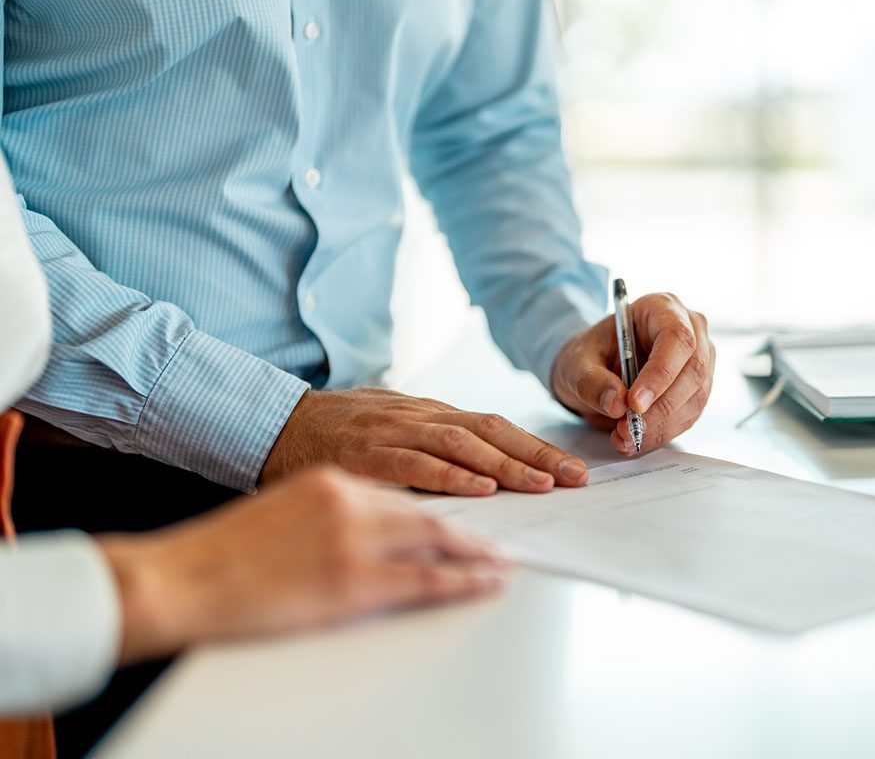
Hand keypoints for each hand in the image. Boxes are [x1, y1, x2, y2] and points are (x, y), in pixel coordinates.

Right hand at [98, 466, 509, 663]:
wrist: (182, 577)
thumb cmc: (228, 549)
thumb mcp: (291, 503)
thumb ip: (338, 502)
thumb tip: (377, 516)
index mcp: (338, 473)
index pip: (414, 469)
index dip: (454, 478)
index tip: (485, 481)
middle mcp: (351, 493)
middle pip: (439, 487)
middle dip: (489, 488)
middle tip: (524, 496)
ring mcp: (353, 534)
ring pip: (438, 531)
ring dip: (479, 543)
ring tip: (505, 555)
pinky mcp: (352, 578)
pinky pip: (424, 577)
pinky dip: (462, 578)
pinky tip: (485, 579)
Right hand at [261, 389, 589, 493]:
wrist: (272, 424)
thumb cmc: (336, 435)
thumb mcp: (391, 432)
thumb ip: (431, 449)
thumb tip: (481, 474)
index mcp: (427, 414)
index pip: (493, 427)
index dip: (534, 447)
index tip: (570, 469)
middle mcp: (417, 416)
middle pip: (489, 430)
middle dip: (536, 454)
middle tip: (574, 477)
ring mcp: (391, 431)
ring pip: (460, 443)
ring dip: (505, 466)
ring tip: (542, 484)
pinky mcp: (363, 453)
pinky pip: (414, 463)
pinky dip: (450, 475)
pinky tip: (480, 489)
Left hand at [551, 292, 715, 454]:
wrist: (595, 368)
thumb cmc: (590, 354)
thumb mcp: (576, 363)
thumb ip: (592, 381)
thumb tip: (616, 404)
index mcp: (662, 308)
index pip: (677, 338)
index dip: (660, 373)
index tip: (635, 403)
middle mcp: (691, 331)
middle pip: (693, 371)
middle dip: (660, 407)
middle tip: (627, 429)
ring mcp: (699, 361)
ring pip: (695, 398)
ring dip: (660, 426)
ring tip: (624, 437)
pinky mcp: (697, 390)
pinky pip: (688, 416)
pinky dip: (661, 433)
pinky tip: (635, 439)